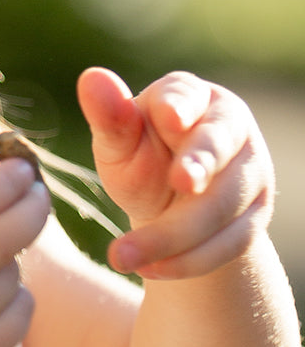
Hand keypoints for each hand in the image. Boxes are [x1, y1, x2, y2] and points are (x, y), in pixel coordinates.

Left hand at [77, 67, 274, 278]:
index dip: (179, 107)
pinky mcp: (255, 217)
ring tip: (122, 255)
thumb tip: (92, 77)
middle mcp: (231, 128)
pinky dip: (186, 261)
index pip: (187, 97)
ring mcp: (251, 172)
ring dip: (173, 235)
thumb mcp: (119, 143)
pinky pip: (228, 244)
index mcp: (192, 97)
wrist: (170, 207)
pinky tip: (148, 269)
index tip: (170, 117)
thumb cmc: (140, 159)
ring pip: (221, 205)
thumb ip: (110, 118)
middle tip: (180, 182)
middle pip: (217, 148)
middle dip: (199, 165)